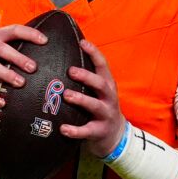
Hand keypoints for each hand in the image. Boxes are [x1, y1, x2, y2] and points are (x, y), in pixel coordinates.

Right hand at [0, 23, 44, 102]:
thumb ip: (8, 44)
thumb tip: (36, 51)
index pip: (13, 30)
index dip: (29, 34)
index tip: (44, 41)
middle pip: (1, 49)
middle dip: (18, 58)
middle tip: (33, 68)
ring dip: (6, 75)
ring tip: (20, 83)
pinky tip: (0, 102)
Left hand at [61, 39, 125, 157]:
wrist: (114, 135)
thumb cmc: (100, 106)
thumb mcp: (99, 91)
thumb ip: (87, 77)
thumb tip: (64, 56)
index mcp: (108, 85)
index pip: (103, 65)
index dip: (94, 53)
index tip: (82, 43)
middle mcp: (109, 98)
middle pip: (101, 84)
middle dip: (87, 77)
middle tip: (70, 71)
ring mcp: (106, 115)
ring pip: (95, 106)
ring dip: (81, 99)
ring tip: (66, 95)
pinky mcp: (99, 131)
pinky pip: (87, 131)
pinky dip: (75, 130)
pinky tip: (63, 129)